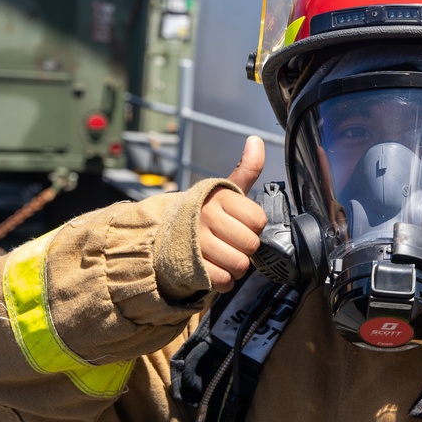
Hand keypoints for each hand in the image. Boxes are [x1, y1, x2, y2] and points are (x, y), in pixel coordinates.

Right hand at [199, 136, 267, 291]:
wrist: (163, 234)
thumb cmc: (203, 211)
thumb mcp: (223, 190)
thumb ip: (246, 169)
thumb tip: (256, 140)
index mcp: (219, 198)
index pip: (258, 220)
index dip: (253, 226)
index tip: (240, 223)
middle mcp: (206, 217)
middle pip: (251, 244)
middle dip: (245, 248)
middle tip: (232, 242)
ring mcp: (197, 243)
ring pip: (239, 265)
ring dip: (236, 266)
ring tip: (224, 256)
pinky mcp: (190, 266)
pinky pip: (223, 280)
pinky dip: (224, 280)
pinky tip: (215, 268)